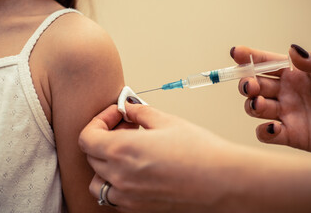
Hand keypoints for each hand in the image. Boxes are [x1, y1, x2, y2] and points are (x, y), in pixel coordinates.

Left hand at [79, 104, 235, 212]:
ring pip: (98, 181)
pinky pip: (114, 197)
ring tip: (127, 153)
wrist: (223, 182)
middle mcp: (119, 177)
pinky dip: (116, 183)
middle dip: (104, 137)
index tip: (117, 115)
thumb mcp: (167, 122)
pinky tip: (136, 171)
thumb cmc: (200, 152)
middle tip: (127, 127)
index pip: (87, 137)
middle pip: (91, 156)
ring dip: (105, 164)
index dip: (99, 121)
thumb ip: (141, 112)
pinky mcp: (139, 209)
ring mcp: (127, 197)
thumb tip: (130, 107)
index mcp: (121, 151)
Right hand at [232, 45, 310, 152]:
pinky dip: (264, 132)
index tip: (236, 52)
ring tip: (259, 104)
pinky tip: (274, 127)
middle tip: (250, 85)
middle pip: (254, 86)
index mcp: (293, 73)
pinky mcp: (290, 135)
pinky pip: (266, 134)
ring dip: (251, 105)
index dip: (248, 57)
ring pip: (254, 108)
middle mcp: (284, 92)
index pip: (264, 62)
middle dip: (246, 84)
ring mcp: (285, 114)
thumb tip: (292, 50)